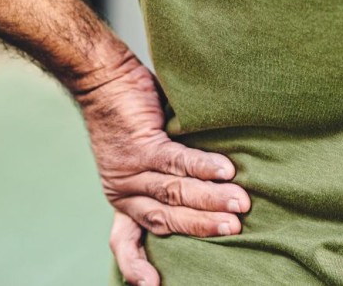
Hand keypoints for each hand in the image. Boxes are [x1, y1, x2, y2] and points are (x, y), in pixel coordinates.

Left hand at [75, 62, 249, 285]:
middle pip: (166, 219)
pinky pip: (178, 161)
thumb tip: (213, 188)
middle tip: (235, 228)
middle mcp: (123, 189)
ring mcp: (131, 168)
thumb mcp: (141, 155)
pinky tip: (227, 171)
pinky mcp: (142, 144)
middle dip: (203, 226)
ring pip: (176, 192)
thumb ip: (167, 177)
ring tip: (241, 203)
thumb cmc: (129, 113)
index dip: (137, 265)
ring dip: (211, 199)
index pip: (126, 239)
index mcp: (122, 197)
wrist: (101, 76)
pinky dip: (204, 168)